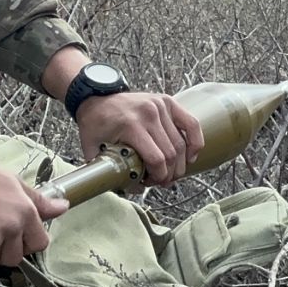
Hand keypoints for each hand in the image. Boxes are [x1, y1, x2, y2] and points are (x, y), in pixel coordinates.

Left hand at [74, 91, 201, 186]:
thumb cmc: (95, 123)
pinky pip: (191, 124)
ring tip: (172, 173)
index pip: (156, 159)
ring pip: (181, 143)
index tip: (151, 183)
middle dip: (169, 174)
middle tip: (161, 182)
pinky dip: (195, 142)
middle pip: (171, 153)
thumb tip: (133, 189)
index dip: (157, 176)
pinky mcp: (168, 102)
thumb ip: (107, 171)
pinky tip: (191, 156)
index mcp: (130, 125)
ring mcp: (160, 106)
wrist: (97, 97)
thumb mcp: (92, 149)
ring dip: (180, 163)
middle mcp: (148, 114)